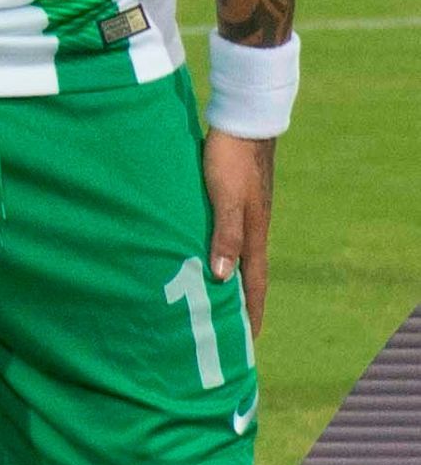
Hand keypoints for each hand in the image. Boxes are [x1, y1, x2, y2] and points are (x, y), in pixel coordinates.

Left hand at [204, 127, 276, 347]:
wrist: (243, 122)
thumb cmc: (230, 160)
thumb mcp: (225, 198)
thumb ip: (225, 235)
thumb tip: (224, 278)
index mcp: (254, 235)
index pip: (254, 283)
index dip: (251, 312)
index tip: (250, 341)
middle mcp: (253, 230)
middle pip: (249, 275)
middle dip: (243, 305)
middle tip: (235, 332)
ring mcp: (246, 215)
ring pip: (238, 257)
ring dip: (231, 281)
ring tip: (219, 302)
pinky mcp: (234, 202)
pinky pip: (229, 239)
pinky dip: (222, 256)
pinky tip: (209, 258)